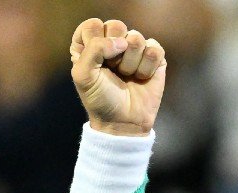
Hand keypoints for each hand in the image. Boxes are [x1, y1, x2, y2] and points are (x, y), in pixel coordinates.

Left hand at [69, 19, 165, 136]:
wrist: (123, 122)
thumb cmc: (100, 99)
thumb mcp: (83, 76)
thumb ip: (93, 50)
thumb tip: (121, 41)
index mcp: (90, 47)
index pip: (91, 25)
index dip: (94, 41)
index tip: (95, 62)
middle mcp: (112, 44)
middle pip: (116, 25)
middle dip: (114, 51)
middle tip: (112, 69)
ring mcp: (134, 49)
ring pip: (136, 38)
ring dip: (130, 63)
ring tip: (126, 76)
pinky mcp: (154, 57)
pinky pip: (154, 49)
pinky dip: (147, 67)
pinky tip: (142, 78)